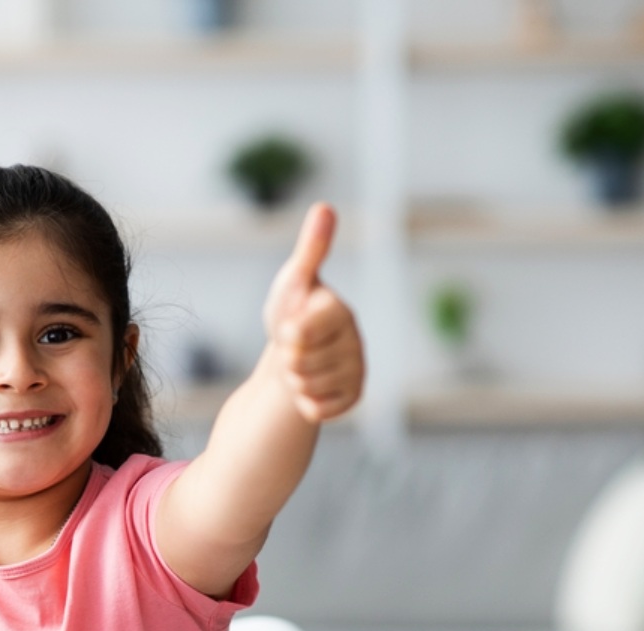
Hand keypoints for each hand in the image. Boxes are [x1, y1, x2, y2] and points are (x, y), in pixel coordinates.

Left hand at [261, 202, 364, 422]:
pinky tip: (307, 387)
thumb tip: (325, 207)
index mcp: (341, 312)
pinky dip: (304, 402)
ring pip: (307, 386)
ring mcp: (356, 371)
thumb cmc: (292, 311)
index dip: (288, 334)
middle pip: (301, 363)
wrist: (290, 353)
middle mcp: (356, 341)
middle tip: (293, 348)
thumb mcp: (294, 279)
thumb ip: (311, 249)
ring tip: (299, 364)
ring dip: (294, 379)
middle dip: (287, 358)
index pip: (304, 332)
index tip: (287, 328)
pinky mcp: (352, 398)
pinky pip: (317, 409)